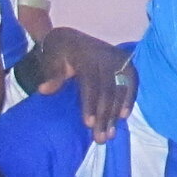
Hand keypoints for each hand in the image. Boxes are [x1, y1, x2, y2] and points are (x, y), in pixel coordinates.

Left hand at [30, 26, 134, 140]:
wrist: (71, 38)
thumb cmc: (59, 53)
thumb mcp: (51, 60)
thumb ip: (51, 75)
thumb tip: (44, 89)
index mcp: (86, 55)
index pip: (91, 83)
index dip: (91, 104)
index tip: (89, 124)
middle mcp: (105, 56)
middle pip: (108, 90)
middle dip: (105, 116)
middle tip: (101, 138)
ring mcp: (118, 59)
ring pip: (120, 89)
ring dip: (116, 113)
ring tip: (110, 134)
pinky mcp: (126, 63)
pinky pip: (132, 82)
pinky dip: (129, 99)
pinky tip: (124, 117)